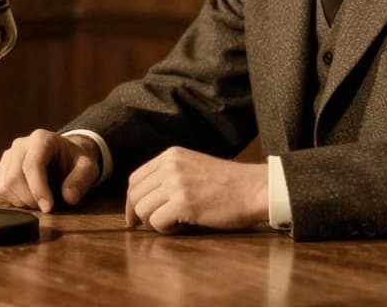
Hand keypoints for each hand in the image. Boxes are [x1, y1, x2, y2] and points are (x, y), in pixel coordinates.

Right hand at [0, 129, 100, 212]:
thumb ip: (80, 180)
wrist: (64, 157)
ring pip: (3, 186)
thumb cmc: (75, 161)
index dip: (38, 190)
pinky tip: (26, 199)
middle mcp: (20, 145)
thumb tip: (69, 197)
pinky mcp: (0, 170)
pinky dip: (10, 201)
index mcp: (41, 139)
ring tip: (38, 201)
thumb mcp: (87, 167)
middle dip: (30, 199)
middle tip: (46, 206)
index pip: (32, 165)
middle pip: (14, 177)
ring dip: (21, 202)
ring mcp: (7, 157)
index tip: (49, 207)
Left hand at [124, 146, 267, 232]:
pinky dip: (166, 231)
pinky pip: (157, 222)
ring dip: (155, 222)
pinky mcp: (183, 203)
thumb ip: (169, 176)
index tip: (135, 217)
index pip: (135, 179)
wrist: (254, 189)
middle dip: (140, 215)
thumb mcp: (193, 167)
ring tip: (176, 223)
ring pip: (142, 210)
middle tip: (155, 225)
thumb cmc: (227, 185)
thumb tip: (142, 200)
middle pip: (135, 195)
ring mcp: (176, 183)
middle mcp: (170, 166)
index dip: (132, 201)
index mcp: (171, 155)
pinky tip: (183, 227)